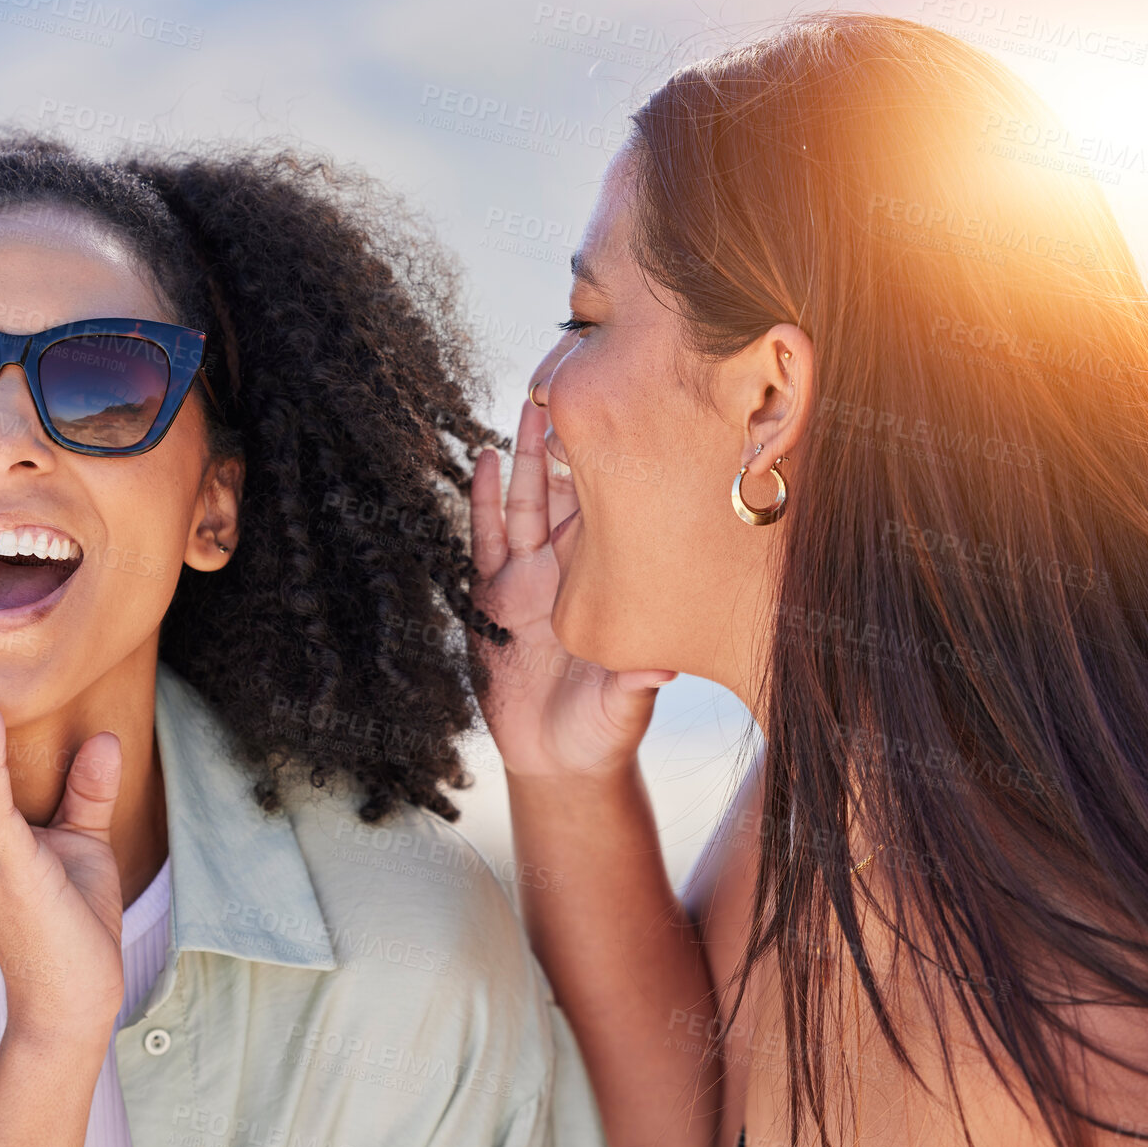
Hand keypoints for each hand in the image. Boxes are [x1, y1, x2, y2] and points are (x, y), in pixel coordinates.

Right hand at [467, 400, 676, 778]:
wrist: (558, 760)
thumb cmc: (603, 729)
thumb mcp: (625, 706)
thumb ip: (637, 684)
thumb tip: (665, 669)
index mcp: (607, 582)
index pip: (617, 511)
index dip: (620, 467)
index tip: (632, 417)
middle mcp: (568, 570)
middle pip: (570, 491)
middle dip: (572, 441)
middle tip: (578, 386)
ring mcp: (526, 579)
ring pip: (527, 502)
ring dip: (528, 456)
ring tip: (531, 405)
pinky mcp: (489, 597)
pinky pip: (484, 540)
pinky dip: (483, 500)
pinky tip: (485, 461)